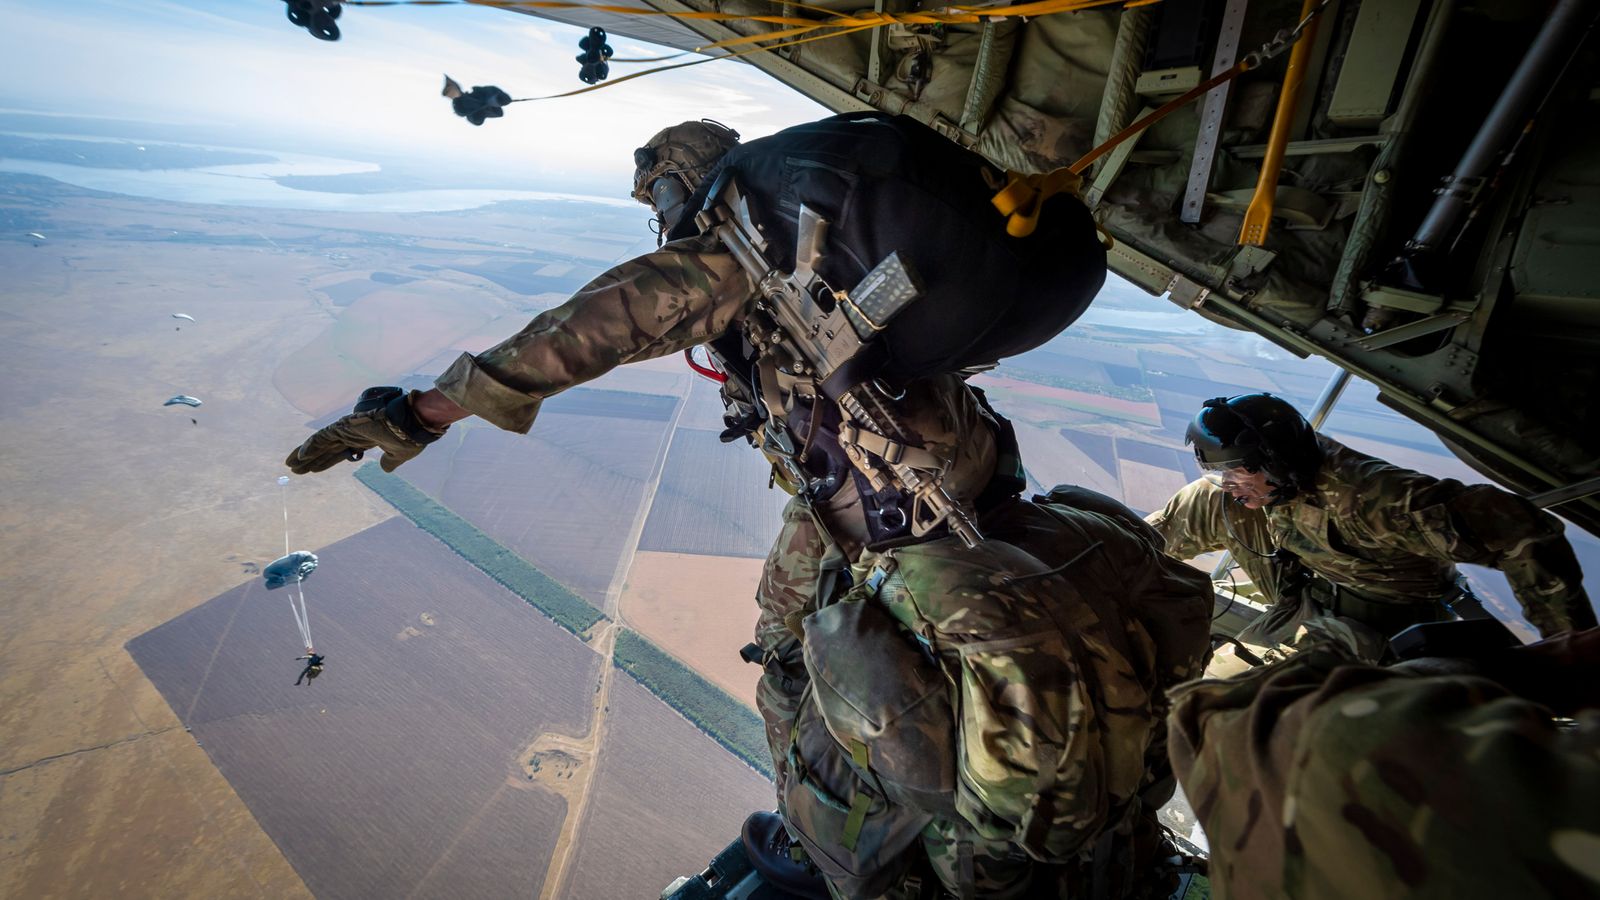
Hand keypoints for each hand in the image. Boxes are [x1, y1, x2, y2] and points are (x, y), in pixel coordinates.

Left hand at [284, 386, 445, 473]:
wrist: (414, 422)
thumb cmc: (410, 437)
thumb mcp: (398, 456)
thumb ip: (389, 462)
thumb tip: (384, 469)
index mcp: (365, 440)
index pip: (340, 452)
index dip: (326, 461)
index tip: (314, 469)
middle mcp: (352, 434)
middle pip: (326, 448)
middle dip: (311, 459)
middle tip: (295, 469)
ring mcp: (347, 429)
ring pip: (320, 443)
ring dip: (305, 455)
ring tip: (290, 466)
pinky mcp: (345, 426)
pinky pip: (323, 437)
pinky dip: (310, 447)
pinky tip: (299, 457)